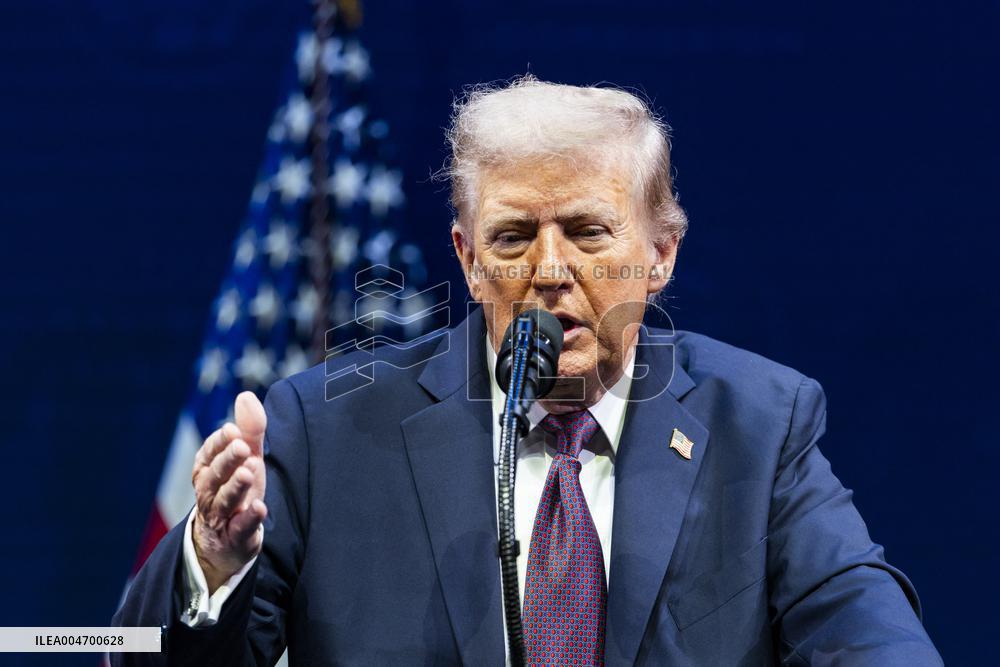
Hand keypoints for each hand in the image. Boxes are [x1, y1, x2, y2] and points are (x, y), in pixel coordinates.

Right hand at [190, 391, 267, 592]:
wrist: (225, 543)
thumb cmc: (237, 491)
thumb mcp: (246, 459)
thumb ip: (250, 430)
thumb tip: (246, 396)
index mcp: (206, 471)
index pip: (207, 454)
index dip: (219, 443)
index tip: (233, 431)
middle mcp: (209, 493)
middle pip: (214, 476)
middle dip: (227, 461)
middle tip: (243, 446)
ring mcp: (221, 517)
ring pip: (224, 501)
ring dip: (236, 486)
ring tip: (250, 472)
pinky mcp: (236, 537)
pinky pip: (240, 528)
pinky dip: (248, 518)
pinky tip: (259, 507)